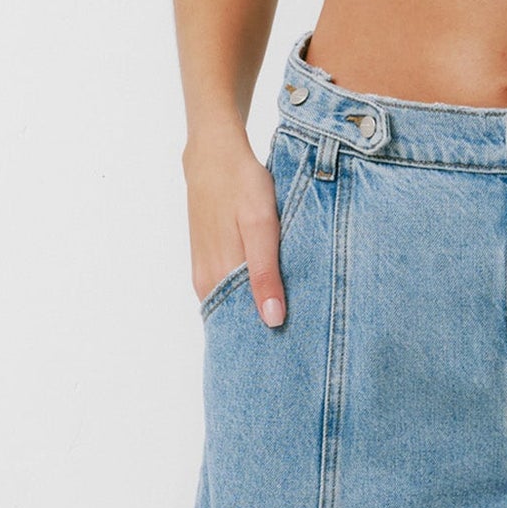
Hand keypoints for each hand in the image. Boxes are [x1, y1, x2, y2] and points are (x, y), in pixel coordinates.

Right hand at [186, 130, 287, 325]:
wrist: (214, 153)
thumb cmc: (240, 185)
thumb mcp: (260, 227)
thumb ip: (265, 275)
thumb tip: (272, 320)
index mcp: (217, 279)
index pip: (239, 330)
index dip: (264, 344)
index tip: (292, 354)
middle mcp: (207, 281)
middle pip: (237, 320)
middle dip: (264, 332)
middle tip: (300, 341)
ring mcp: (206, 269)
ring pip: (234, 304)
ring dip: (257, 312)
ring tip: (293, 320)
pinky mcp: (209, 257)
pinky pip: (230, 287)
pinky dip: (250, 294)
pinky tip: (273, 292)